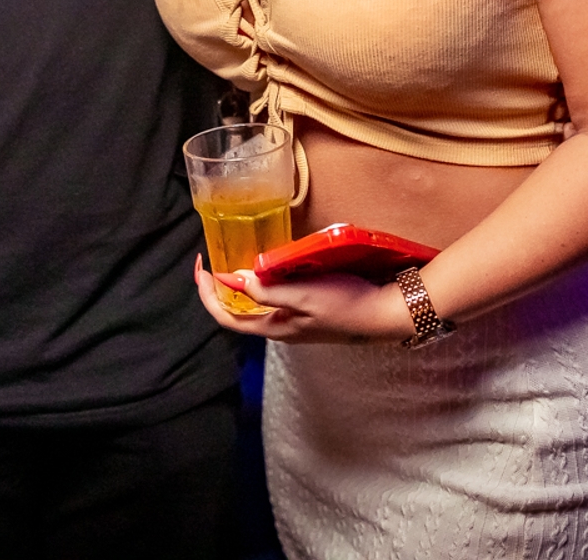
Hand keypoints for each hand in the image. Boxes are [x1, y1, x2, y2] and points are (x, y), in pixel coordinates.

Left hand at [192, 255, 416, 344]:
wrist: (385, 313)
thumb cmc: (346, 304)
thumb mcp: (304, 294)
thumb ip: (267, 289)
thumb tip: (231, 279)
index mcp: (274, 328)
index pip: (226, 317)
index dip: (208, 295)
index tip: (202, 267)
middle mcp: (279, 327)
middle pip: (236, 312)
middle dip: (218, 288)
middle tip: (212, 258)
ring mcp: (293, 320)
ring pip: (253, 305)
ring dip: (237, 284)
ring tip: (231, 258)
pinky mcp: (306, 310)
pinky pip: (273, 297)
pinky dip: (260, 281)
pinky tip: (266, 265)